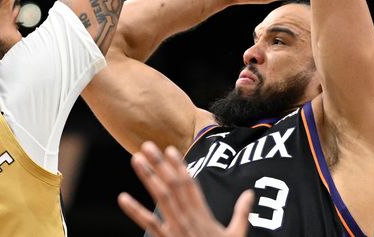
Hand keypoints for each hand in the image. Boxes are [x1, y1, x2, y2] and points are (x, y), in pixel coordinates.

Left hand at [118, 142, 253, 236]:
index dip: (179, 166)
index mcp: (203, 215)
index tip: (170, 150)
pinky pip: (149, 224)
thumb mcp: (236, 235)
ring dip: (148, 177)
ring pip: (161, 197)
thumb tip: (250, 192)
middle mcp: (188, 217)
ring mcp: (176, 228)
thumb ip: (242, 213)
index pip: (189, 185)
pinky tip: (122, 198)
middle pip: (172, 185)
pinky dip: (135, 211)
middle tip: (147, 145)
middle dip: (160, 164)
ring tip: (136, 160)